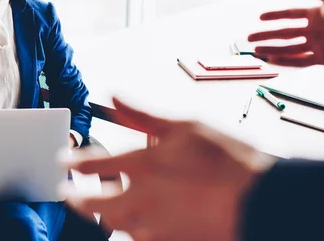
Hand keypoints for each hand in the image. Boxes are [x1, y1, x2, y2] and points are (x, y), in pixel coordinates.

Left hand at [63, 97, 275, 240]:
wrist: (261, 201)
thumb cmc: (227, 160)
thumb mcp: (184, 125)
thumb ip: (142, 115)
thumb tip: (112, 97)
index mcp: (141, 166)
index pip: (93, 164)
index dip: (73, 162)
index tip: (62, 162)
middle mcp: (141, 199)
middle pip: (94, 205)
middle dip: (75, 199)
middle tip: (66, 194)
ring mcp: (155, 226)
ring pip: (115, 226)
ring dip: (103, 217)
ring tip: (99, 211)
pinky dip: (131, 233)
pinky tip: (132, 227)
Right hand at [248, 0, 323, 65]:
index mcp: (315, 14)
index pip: (290, 14)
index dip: (274, 15)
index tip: (259, 17)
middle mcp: (313, 30)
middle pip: (285, 32)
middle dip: (266, 35)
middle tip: (249, 37)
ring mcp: (317, 45)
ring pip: (289, 48)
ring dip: (272, 49)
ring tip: (255, 51)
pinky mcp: (322, 59)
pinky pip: (300, 61)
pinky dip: (285, 61)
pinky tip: (272, 60)